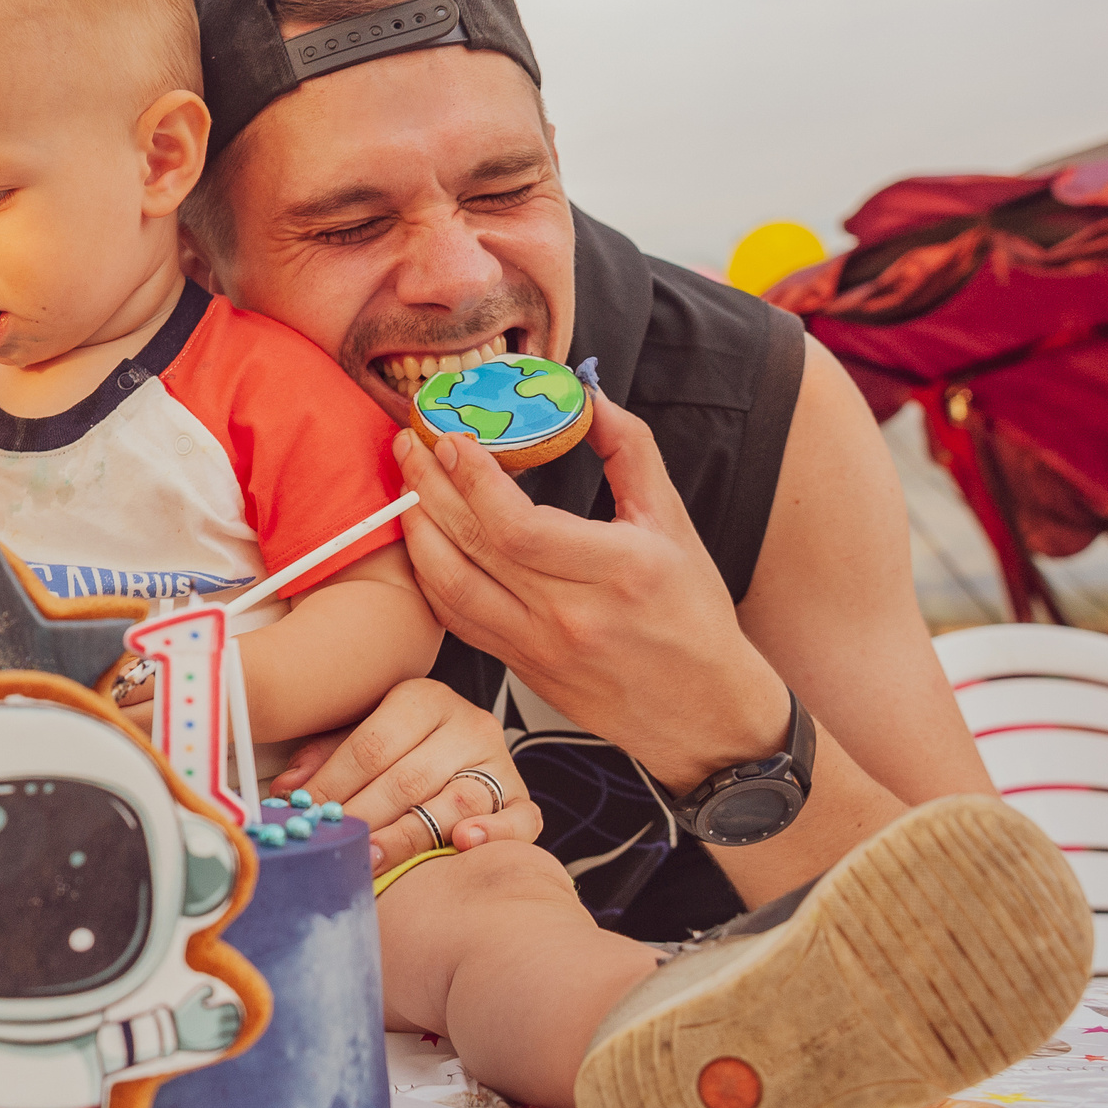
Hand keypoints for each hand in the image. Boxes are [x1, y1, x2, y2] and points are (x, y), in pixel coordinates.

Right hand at [173, 987, 242, 1052]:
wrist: (173, 1033)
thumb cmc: (183, 1014)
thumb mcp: (192, 998)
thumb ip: (205, 989)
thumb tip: (214, 991)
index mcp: (217, 1012)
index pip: (232, 1008)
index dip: (232, 1007)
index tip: (230, 1007)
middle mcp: (220, 1026)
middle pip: (235, 1020)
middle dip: (234, 1017)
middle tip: (234, 1016)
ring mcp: (217, 1037)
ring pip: (233, 1032)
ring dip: (233, 1028)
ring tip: (232, 1026)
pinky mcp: (214, 1046)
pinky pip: (227, 1042)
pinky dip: (229, 1038)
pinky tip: (226, 1036)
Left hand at [272, 679, 539, 877]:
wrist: (462, 742)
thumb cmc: (404, 744)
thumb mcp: (363, 732)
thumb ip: (327, 756)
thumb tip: (287, 791)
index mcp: (423, 699)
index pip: (372, 746)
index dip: (335, 783)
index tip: (307, 813)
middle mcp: (467, 724)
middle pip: (409, 778)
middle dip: (365, 816)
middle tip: (335, 843)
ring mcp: (499, 762)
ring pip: (456, 801)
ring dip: (410, 835)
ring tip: (374, 856)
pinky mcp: (522, 797)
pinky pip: (519, 819)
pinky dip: (494, 834)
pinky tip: (463, 843)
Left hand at [390, 397, 790, 792]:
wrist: (701, 710)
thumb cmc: (691, 614)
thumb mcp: (674, 523)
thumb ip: (631, 452)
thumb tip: (589, 397)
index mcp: (619, 570)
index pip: (520, 526)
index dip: (474, 479)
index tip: (453, 439)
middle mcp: (573, 614)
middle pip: (476, 546)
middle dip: (431, 487)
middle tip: (410, 445)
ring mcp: (539, 648)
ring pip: (452, 586)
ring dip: (418, 532)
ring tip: (406, 487)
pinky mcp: (520, 668)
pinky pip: (457, 619)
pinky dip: (430, 576)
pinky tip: (423, 541)